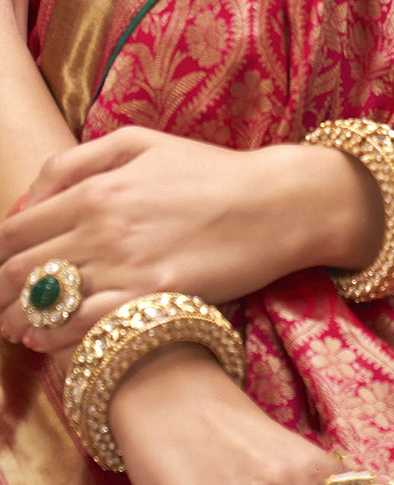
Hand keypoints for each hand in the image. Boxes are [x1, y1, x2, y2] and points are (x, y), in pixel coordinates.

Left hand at [0, 125, 382, 352]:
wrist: (275, 203)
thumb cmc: (210, 172)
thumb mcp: (139, 142)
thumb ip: (72, 163)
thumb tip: (23, 204)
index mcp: (94, 189)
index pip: (12, 230)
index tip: (1, 267)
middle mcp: (101, 228)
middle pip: (17, 270)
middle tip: (1, 304)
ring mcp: (127, 266)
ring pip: (44, 303)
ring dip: (17, 319)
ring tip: (15, 328)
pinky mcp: (155, 298)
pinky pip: (84, 326)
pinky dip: (54, 338)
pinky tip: (44, 342)